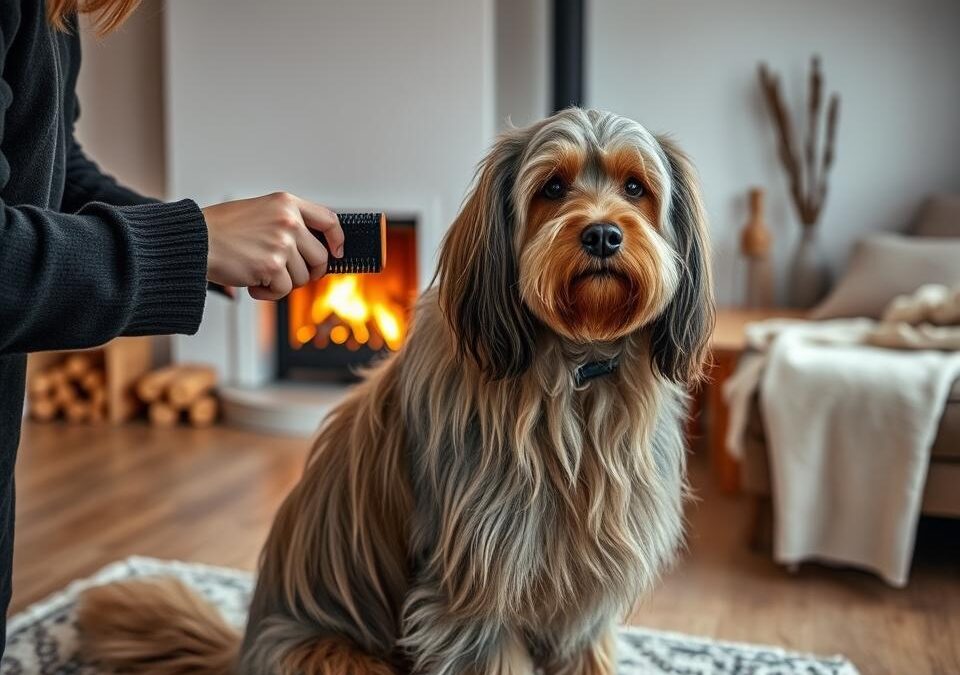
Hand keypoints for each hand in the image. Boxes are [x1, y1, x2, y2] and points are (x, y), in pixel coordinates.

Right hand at [202, 192, 343, 300]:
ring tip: (258, 273)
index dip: (337, 239)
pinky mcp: (272, 266)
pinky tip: (251, 283)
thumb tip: (315, 248)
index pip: (329, 220)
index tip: (337, 252)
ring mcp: (281, 243)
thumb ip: (288, 223)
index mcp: (286, 203)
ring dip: (281, 283)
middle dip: (307, 272)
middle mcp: (288, 221)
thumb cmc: (222, 229)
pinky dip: (268, 293)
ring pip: (301, 277)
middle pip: (319, 257)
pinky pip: (283, 291)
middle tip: (285, 275)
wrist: (195, 241)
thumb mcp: (260, 211)